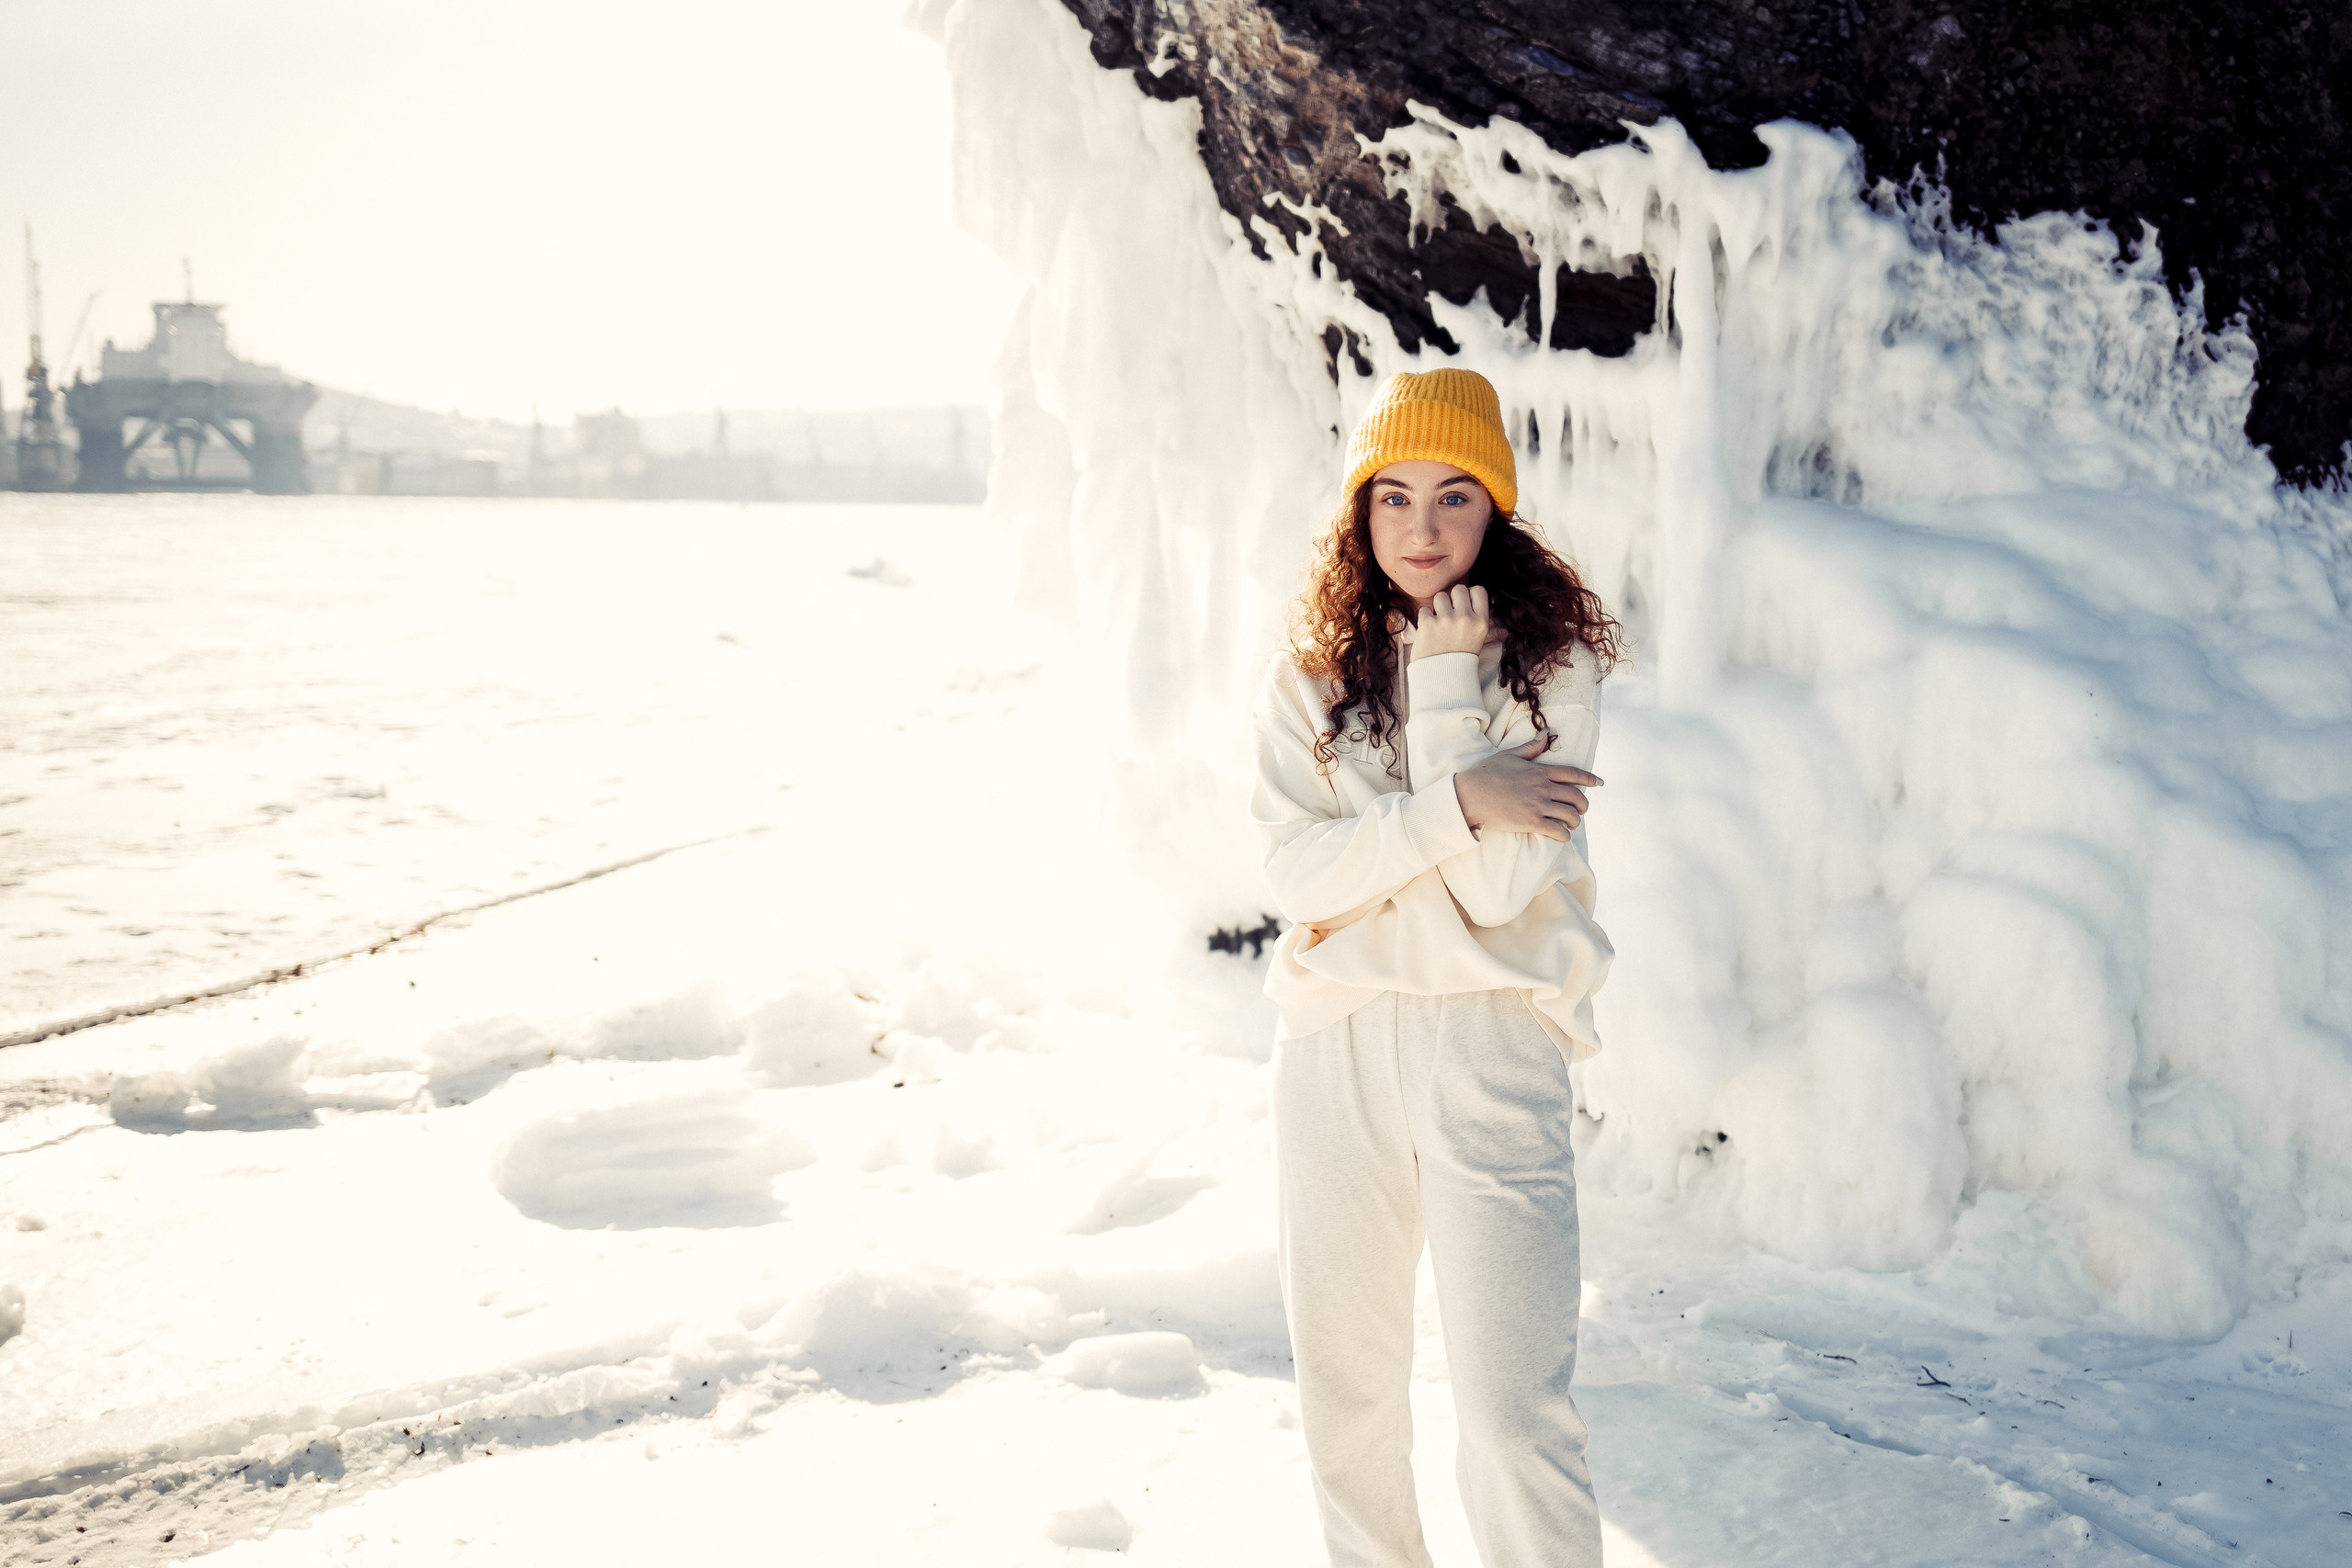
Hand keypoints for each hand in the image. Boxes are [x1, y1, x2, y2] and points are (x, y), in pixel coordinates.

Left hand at [1409, 584, 1488, 661]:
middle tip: (1449, 613)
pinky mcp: (1428, 624)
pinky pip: (1425, 610)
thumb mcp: (1477, 638)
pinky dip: (1425, 619)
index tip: (1464, 604)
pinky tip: (1430, 632)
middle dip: (1453, 598)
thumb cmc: (1459, 658)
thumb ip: (1474, 617)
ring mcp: (1447, 620)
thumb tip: (1466, 597)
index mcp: (1481, 622)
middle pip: (1459, 589)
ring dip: (1438, 607)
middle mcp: (1466, 619)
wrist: (1442, 679)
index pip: (1479, 590)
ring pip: (1440, 596)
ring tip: (1439, 623)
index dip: (1470, 595)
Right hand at [1452, 734, 1600, 841]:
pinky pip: (1558, 831)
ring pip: (1571, 815)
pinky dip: (1564, 835)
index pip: (1573, 774)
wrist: (1470, 794)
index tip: (1600, 783)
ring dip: (1575, 821)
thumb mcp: (1510, 755)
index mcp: (1540, 770)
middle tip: (1581, 810)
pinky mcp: (1531, 822)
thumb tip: (1547, 732)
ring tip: (1570, 824)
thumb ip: (1532, 747)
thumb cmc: (1487, 773)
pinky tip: (1561, 835)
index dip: (1590, 779)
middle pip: (1577, 797)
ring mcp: (1538, 805)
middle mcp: (1543, 788)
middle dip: (1583, 805)